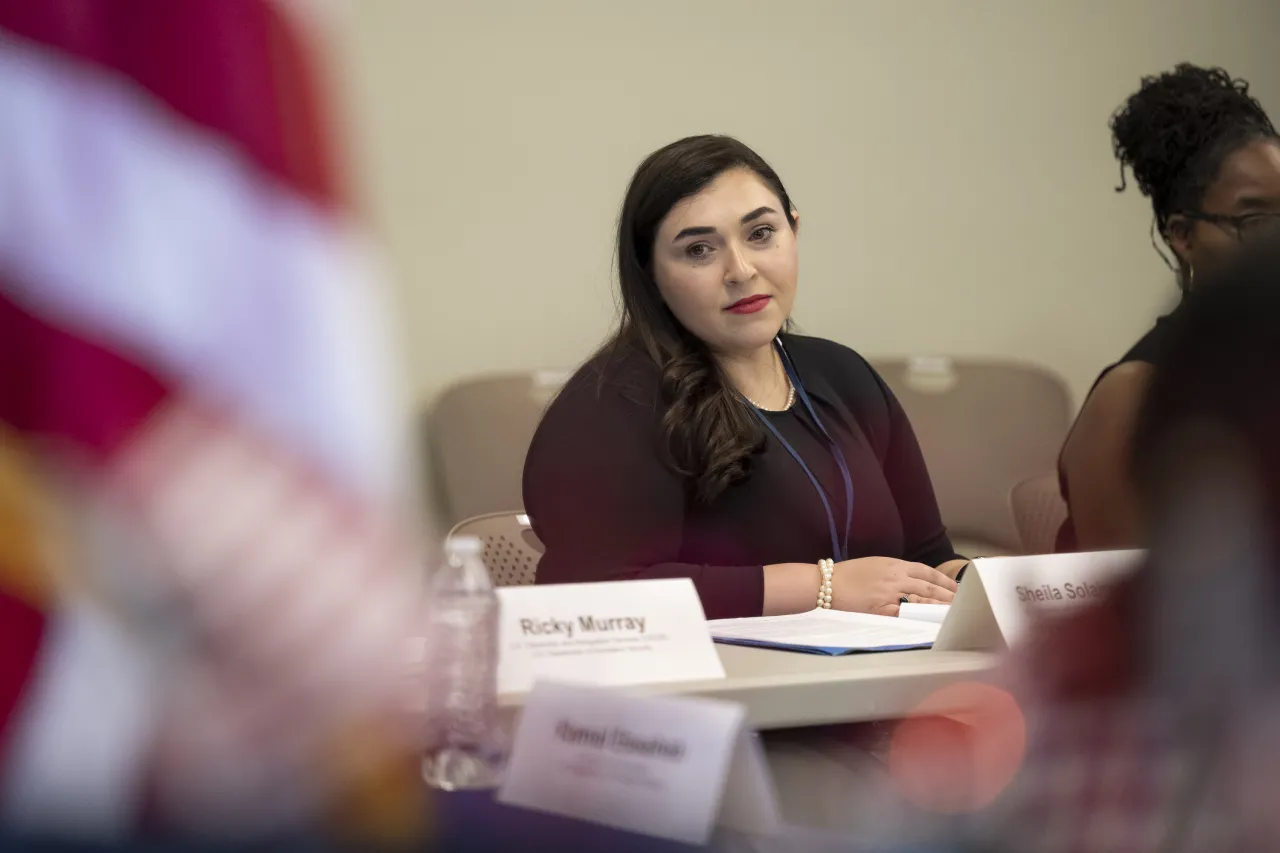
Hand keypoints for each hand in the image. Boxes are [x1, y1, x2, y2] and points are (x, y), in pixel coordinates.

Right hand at [830, 557, 957, 616]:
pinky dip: (921, 618)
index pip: (926, 571)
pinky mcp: (882, 610)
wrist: (825, 584)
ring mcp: (890, 594)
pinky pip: (907, 615)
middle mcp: (896, 578)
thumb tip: (911, 579)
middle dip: (948, 595)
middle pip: (929, 587)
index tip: (956, 587)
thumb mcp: (873, 565)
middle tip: (964, 603)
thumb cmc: (846, 575)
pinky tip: (932, 622)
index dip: (944, 580)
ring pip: (922, 601)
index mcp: (893, 564)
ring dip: (940, 607)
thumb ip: (894, 570)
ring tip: (955, 613)